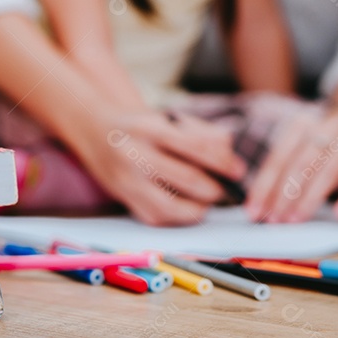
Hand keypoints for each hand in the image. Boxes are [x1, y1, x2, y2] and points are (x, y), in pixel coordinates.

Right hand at [71, 107, 245, 226]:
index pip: (195, 147)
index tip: (238, 171)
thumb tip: (232, 156)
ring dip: (199, 208)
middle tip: (226, 190)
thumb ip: (203, 133)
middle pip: (187, 179)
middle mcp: (134, 154)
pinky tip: (188, 206)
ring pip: (173, 206)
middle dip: (215, 188)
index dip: (222, 161)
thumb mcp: (169, 119)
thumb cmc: (144, 127)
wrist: (98, 133)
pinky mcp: (125, 200)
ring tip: (208, 201)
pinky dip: (179, 216)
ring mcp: (127, 181)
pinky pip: (159, 217)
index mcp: (149, 128)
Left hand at [245, 105, 337, 223]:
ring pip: (327, 173)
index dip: (264, 187)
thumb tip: (257, 206)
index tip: (254, 210)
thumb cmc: (316, 141)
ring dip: (310, 199)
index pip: (278, 159)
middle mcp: (323, 132)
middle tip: (274, 218)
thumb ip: (279, 171)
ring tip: (295, 219)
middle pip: (301, 165)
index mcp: (299, 127)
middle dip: (284, 195)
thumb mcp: (296, 145)